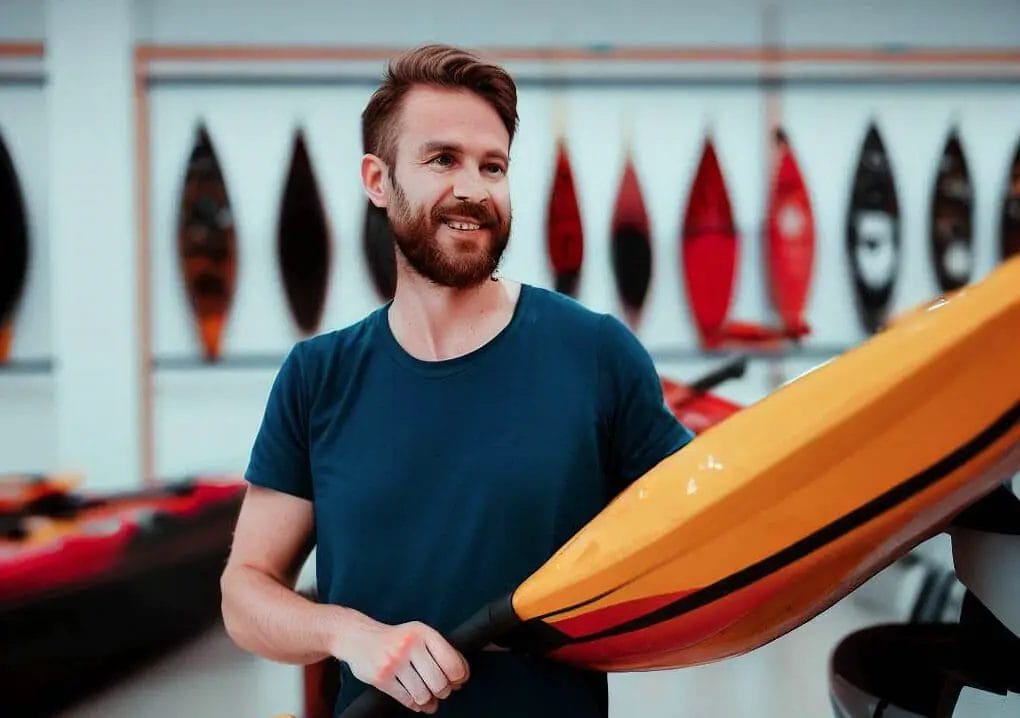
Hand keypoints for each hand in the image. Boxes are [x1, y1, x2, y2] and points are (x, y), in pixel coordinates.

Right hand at [336, 614, 468, 713]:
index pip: (452, 662)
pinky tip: (416, 701)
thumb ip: (441, 650)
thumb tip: (462, 676)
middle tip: (440, 690)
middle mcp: (410, 645)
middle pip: (439, 682)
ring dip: (427, 699)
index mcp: (424, 633)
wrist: (359, 637)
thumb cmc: (396, 638)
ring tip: (427, 695)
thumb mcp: (419, 634)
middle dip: (443, 691)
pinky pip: (406, 700)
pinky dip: (415, 704)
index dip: (459, 677)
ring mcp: (394, 661)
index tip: (457, 681)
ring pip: (423, 694)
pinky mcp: (381, 677)